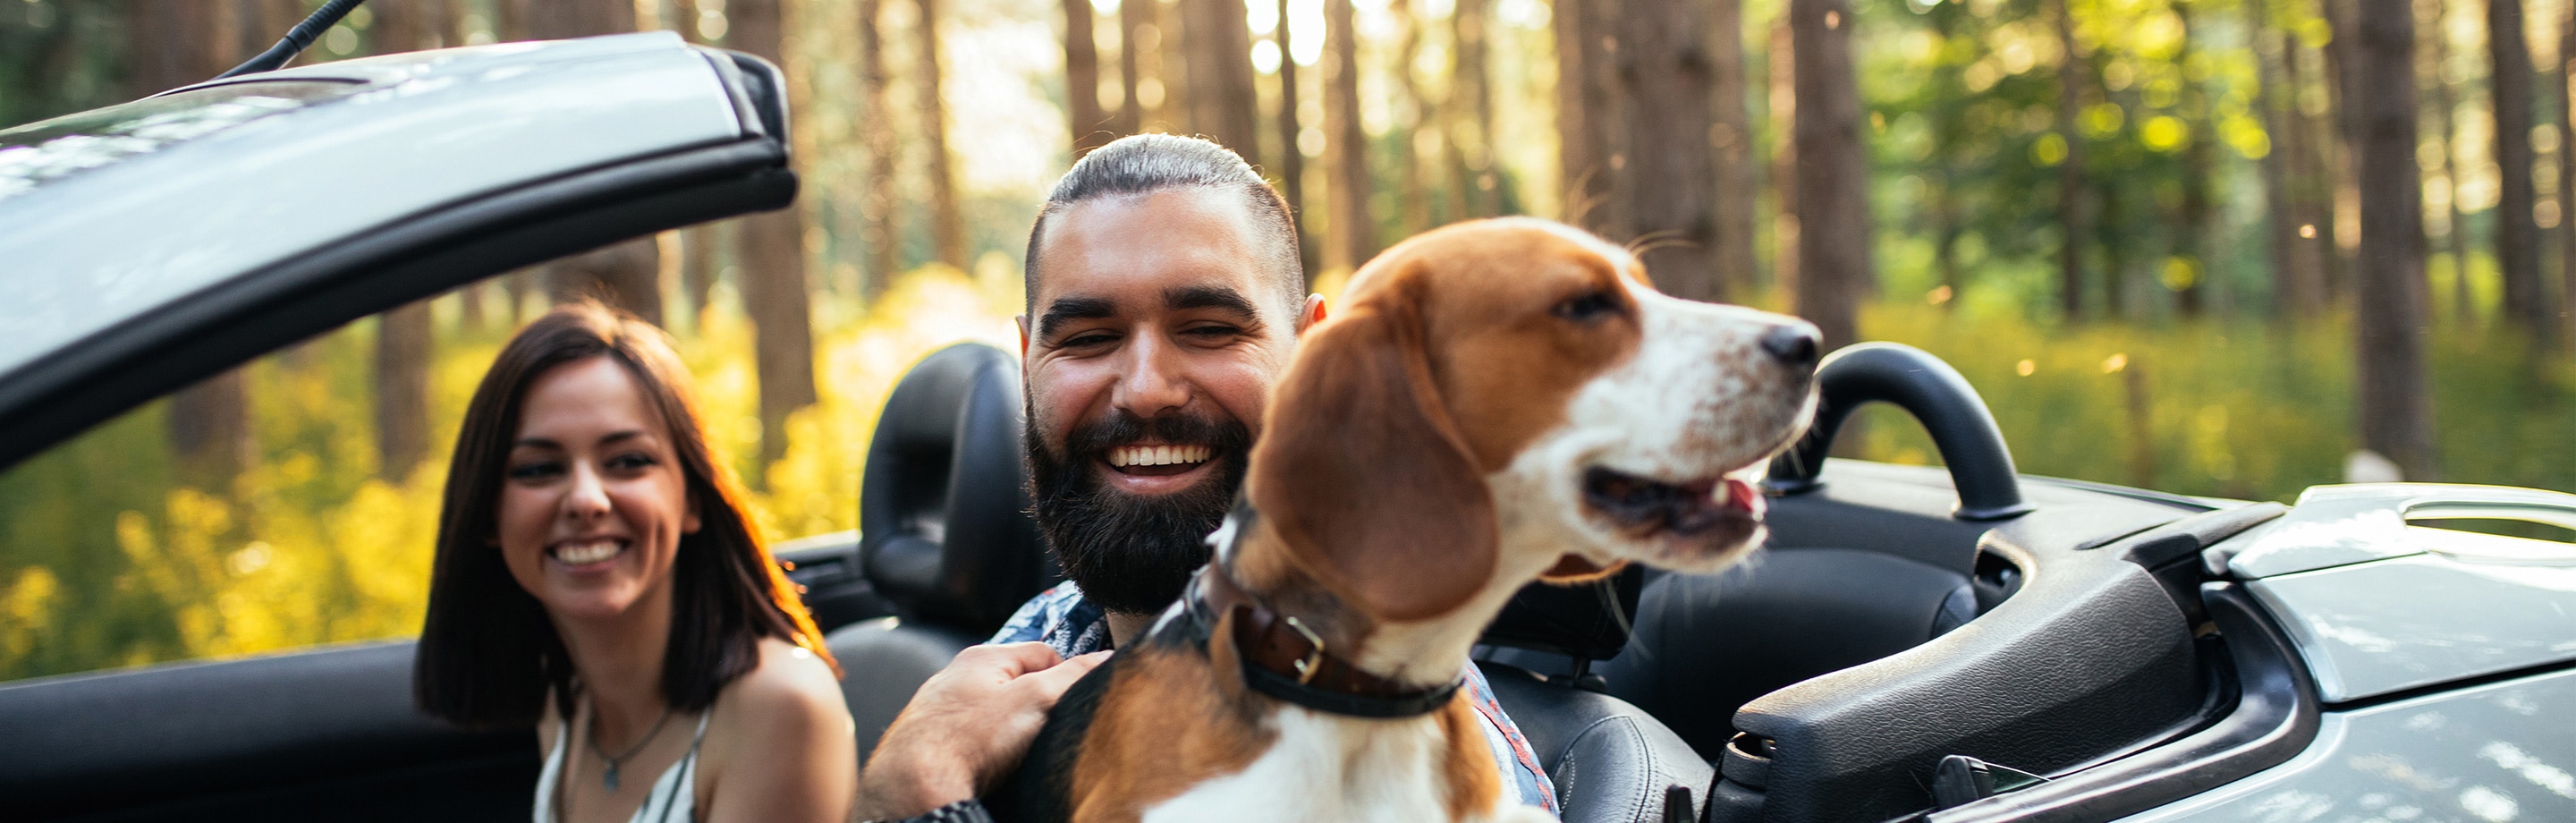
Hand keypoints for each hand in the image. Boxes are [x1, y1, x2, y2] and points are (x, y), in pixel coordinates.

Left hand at [851, 643, 1109, 820]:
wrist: (913, 786)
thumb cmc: (969, 739)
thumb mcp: (1035, 700)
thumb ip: (1074, 676)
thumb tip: (1107, 658)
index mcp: (982, 657)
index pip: (1043, 653)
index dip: (1067, 676)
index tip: (1076, 703)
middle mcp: (956, 678)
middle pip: (1016, 685)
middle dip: (1037, 707)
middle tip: (1048, 732)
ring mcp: (940, 711)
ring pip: (993, 715)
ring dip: (1010, 732)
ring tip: (1018, 755)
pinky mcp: (931, 742)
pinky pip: (972, 740)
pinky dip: (986, 751)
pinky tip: (991, 768)